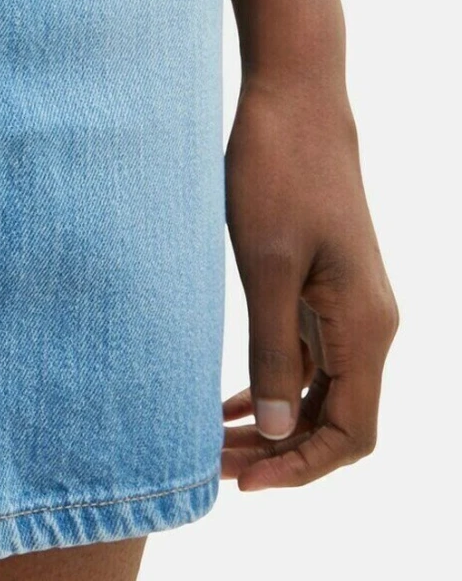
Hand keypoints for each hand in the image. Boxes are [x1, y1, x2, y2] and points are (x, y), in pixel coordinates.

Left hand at [222, 67, 397, 488]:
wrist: (295, 98)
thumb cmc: (278, 172)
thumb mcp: (265, 266)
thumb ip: (273, 350)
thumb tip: (277, 432)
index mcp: (366, 327)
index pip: (352, 433)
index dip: (302, 468)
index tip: (243, 482)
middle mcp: (369, 324)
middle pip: (336, 422)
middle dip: (279, 453)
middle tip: (211, 467)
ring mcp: (349, 306)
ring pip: (320, 393)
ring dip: (273, 424)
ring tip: (210, 444)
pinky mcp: (325, 286)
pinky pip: (308, 359)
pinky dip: (272, 387)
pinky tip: (227, 403)